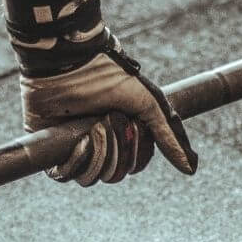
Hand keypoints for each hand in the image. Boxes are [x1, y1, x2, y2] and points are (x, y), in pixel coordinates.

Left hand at [20, 37, 197, 184]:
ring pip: (92, 177)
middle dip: (116, 148)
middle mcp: (98, 144)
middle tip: (109, 120)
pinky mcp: (51, 148)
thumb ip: (168, 137)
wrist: (70, 63)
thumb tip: (191, 170)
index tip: (134, 126)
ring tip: (93, 127)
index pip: (134, 166)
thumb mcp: (148, 104)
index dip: (136, 153)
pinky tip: (78, 140)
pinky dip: (75, 161)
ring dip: (97, 152)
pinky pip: (65, 175)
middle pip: (114, 173)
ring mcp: (73, 147)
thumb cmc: (109, 77)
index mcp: (120, 135)